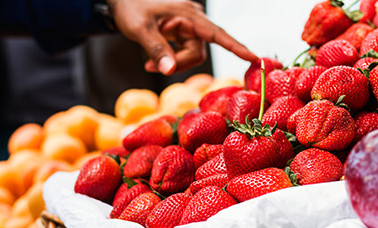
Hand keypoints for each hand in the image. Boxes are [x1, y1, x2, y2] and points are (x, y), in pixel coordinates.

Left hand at [107, 0, 257, 74]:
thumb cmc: (131, 8)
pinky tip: (152, 60)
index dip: (236, 47)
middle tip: (150, 66)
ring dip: (172, 63)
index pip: (218, 34)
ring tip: (148, 62)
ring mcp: (189, 28)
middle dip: (179, 63)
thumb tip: (170, 71)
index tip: (255, 59)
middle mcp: (193, 21)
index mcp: (189, 15)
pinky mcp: (183, 34)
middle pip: (199, 53)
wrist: (122, 0)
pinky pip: (184, 54)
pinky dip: (170, 60)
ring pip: (192, 56)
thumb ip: (156, 50)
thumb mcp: (140, 29)